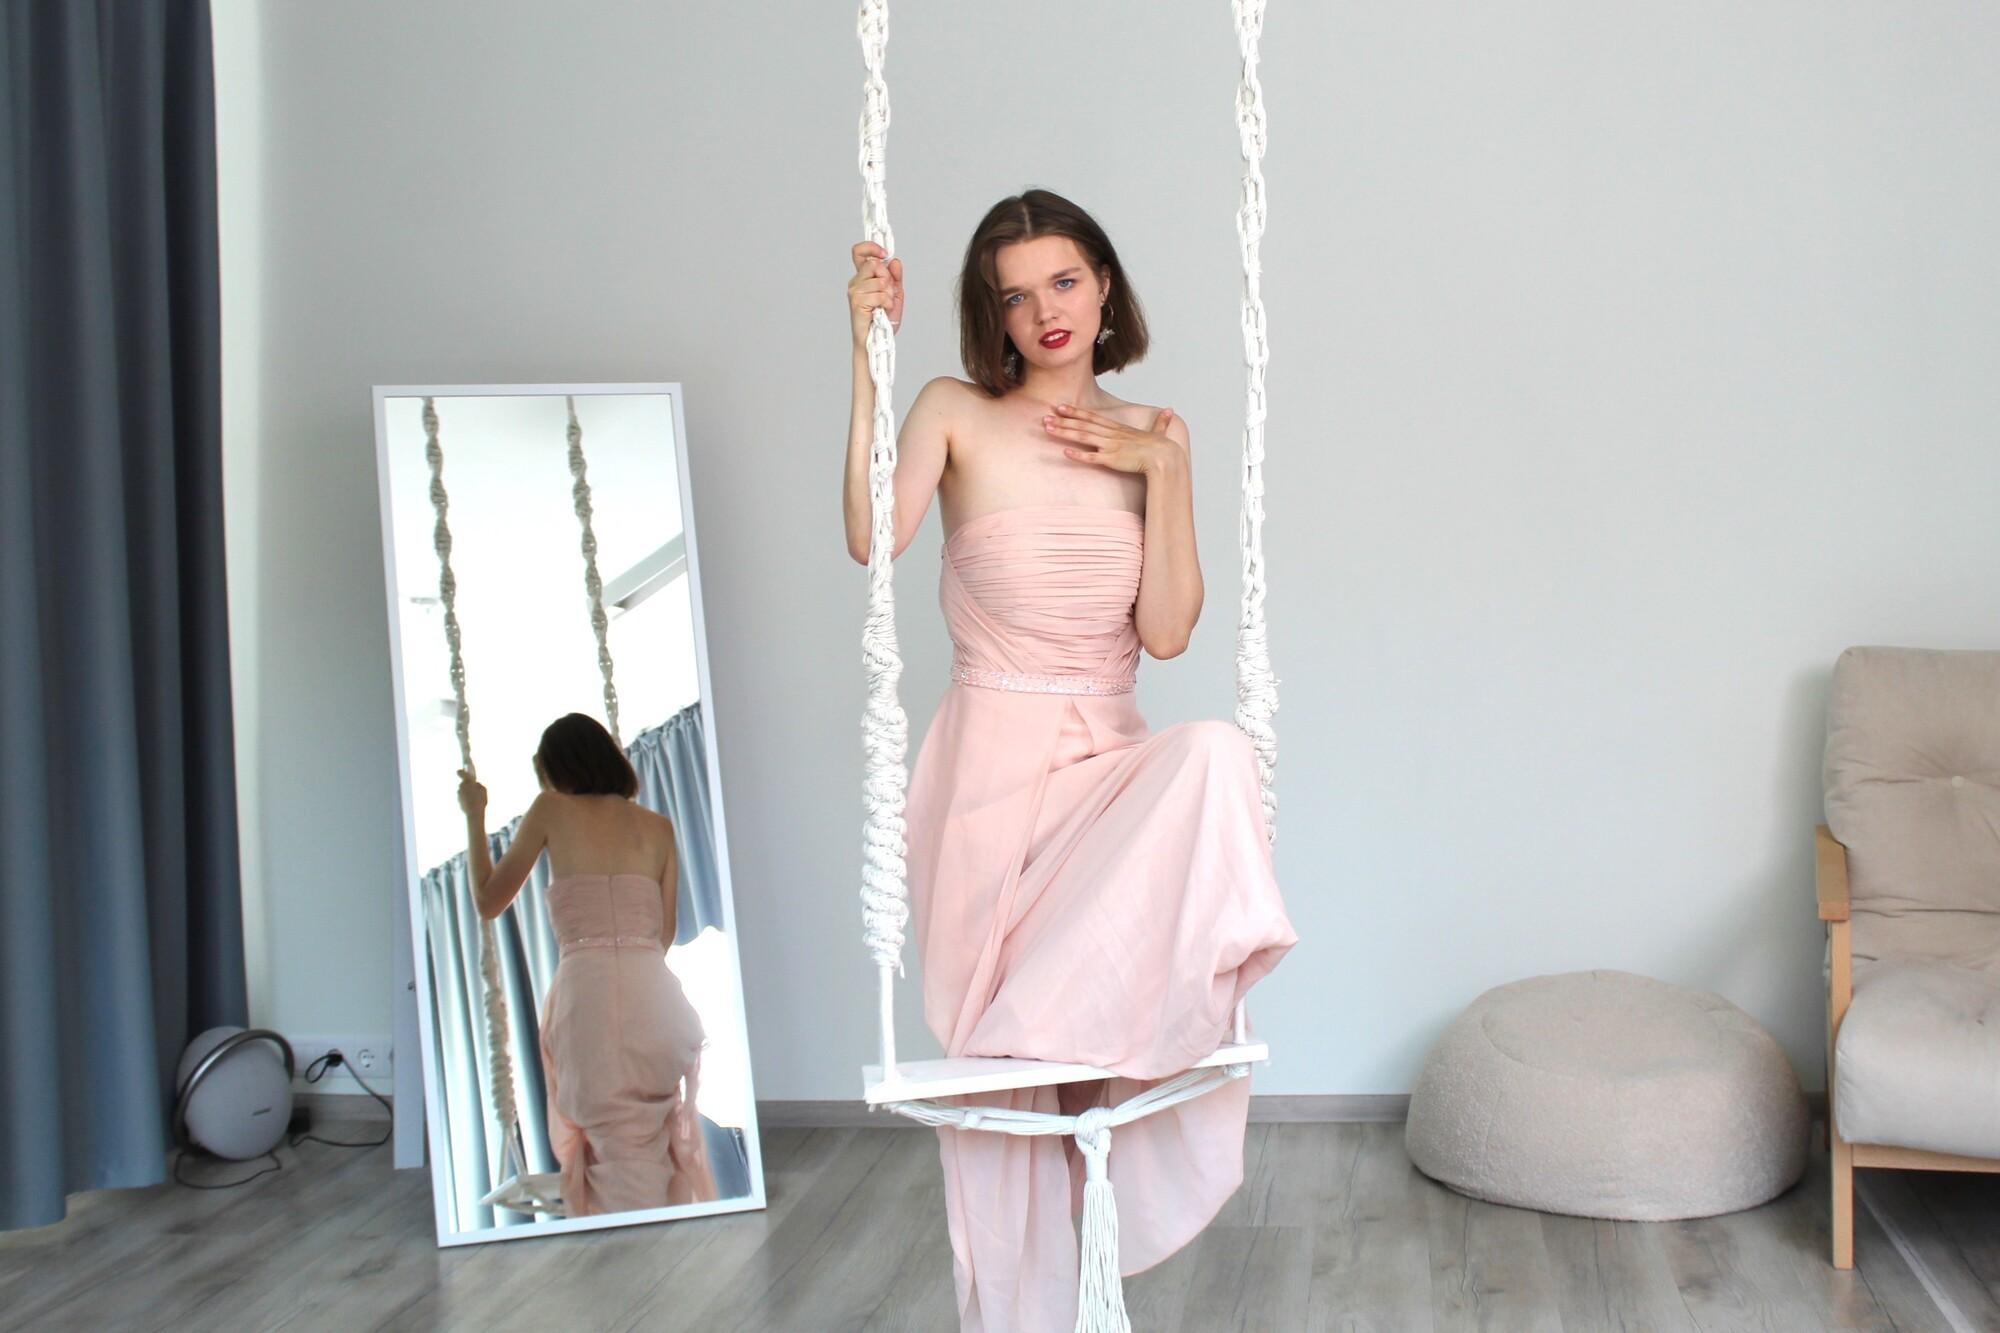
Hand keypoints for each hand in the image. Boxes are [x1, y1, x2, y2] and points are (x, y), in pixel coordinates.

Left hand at [457, 769, 486, 817]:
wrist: (473, 813)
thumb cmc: (480, 800)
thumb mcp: (484, 790)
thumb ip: (479, 785)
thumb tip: (476, 784)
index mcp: (467, 782)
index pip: (461, 773)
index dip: (461, 771)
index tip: (460, 771)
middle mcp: (461, 787)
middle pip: (463, 784)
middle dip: (467, 786)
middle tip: (474, 789)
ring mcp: (458, 794)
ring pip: (462, 791)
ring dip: (467, 793)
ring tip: (474, 798)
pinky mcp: (457, 801)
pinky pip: (462, 798)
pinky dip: (465, 799)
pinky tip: (472, 803)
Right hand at [848, 240, 903, 344]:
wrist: (877, 341)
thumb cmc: (882, 320)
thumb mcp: (894, 294)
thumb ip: (895, 277)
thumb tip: (895, 261)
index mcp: (863, 277)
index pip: (859, 252)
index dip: (871, 247)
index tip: (884, 252)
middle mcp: (856, 282)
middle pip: (874, 264)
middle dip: (887, 278)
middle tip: (888, 293)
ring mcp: (854, 292)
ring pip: (880, 280)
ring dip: (888, 294)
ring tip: (885, 305)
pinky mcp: (856, 302)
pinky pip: (879, 294)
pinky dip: (886, 303)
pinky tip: (882, 310)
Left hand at [1044, 405, 1180, 475]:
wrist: (1164, 457)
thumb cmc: (1161, 448)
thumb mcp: (1159, 432)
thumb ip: (1161, 422)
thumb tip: (1170, 411)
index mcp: (1118, 428)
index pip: (1092, 417)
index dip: (1076, 412)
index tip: (1061, 407)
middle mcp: (1111, 434)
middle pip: (1082, 425)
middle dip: (1062, 421)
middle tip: (1045, 417)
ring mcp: (1110, 446)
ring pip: (1083, 437)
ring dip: (1064, 432)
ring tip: (1048, 429)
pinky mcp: (1111, 459)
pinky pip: (1092, 457)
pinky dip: (1078, 455)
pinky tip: (1065, 452)